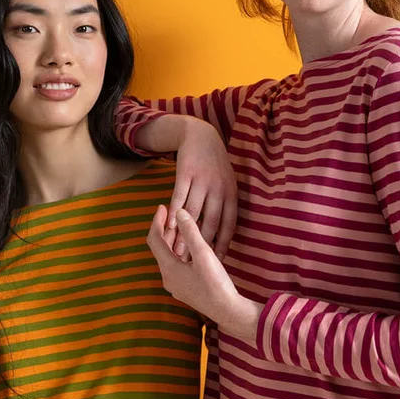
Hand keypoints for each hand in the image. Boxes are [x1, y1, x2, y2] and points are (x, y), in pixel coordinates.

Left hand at [146, 205, 261, 344]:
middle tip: (173, 213)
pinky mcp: (185, 290)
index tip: (162, 207)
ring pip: (169, 258)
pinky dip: (181, 253)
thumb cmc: (216, 283)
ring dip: (175, 241)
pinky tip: (193, 247)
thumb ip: (190, 231)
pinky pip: (177, 266)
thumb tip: (179, 212)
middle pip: (161, 249)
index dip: (156, 221)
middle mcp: (168, 278)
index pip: (154, 239)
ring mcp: (176, 286)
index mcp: (168, 268)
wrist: (228, 312)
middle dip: (166, 230)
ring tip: (183, 226)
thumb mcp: (203, 253)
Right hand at [158, 116, 237, 258]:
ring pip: (193, 212)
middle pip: (210, 222)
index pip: (229, 224)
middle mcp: (218, 188)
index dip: (223, 244)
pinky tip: (168, 225)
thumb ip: (225, 206)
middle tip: (192, 262)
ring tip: (176, 250)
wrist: (201, 136)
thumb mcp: (227, 183)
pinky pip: (179, 195)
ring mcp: (202, 180)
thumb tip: (224, 235)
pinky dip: (174, 211)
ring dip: (184, 232)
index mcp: (231, 194)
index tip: (216, 261)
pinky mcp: (186, 172)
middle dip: (201, 244)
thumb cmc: (214, 166)